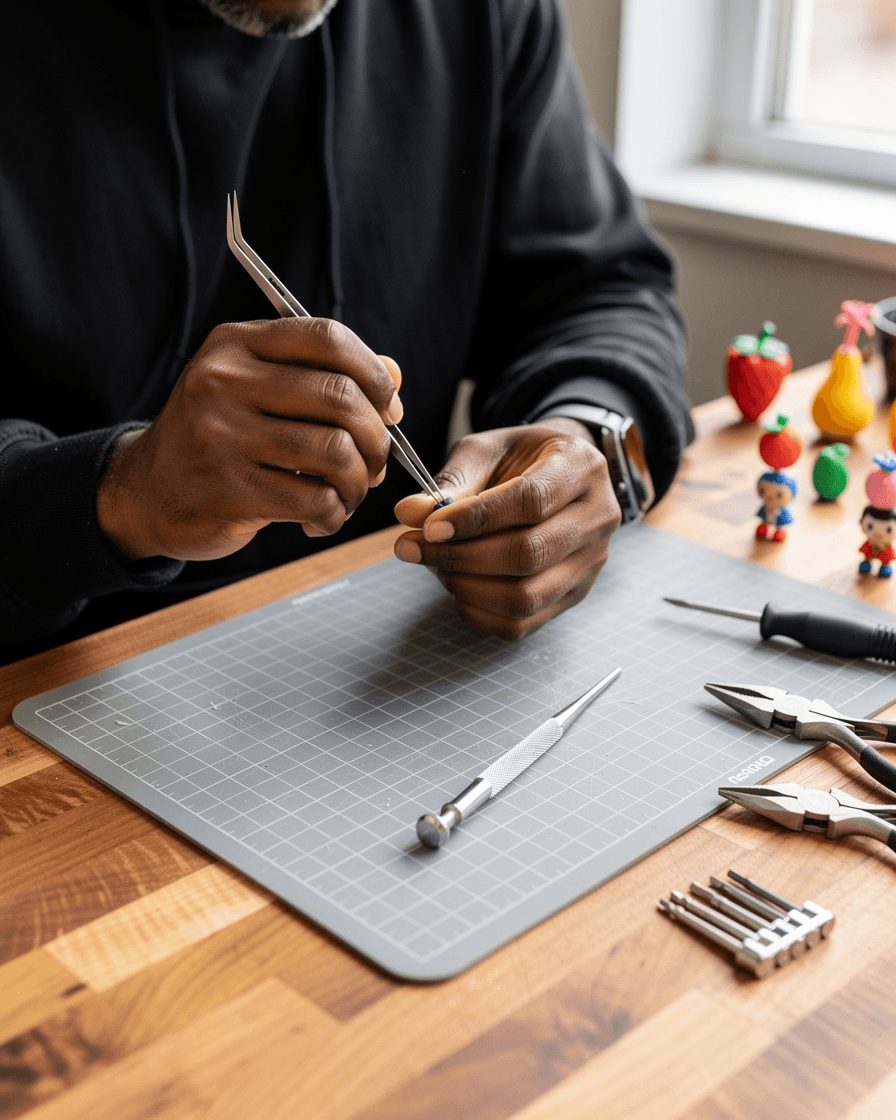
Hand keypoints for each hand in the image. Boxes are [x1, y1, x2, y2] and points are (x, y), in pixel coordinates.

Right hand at [97, 318, 402, 560]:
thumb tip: (393, 378)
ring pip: (335, 452)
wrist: (148, 491)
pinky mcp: (227, 490)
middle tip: (375, 462)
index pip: (326, 338)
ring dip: (358, 482)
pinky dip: (333, 515)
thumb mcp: (259, 389)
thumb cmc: (219, 437)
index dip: (373, 373)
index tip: (387, 406)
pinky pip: (315, 500)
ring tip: (348, 494)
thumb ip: (324, 375)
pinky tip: (320, 519)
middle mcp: (223, 381)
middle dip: (377, 437)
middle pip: (340, 397)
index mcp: (236, 344)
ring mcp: (221, 436)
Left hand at [393, 419, 620, 637]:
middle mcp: (598, 517)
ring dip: (468, 588)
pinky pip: (525, 623)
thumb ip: (452, 482)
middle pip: (529, 554)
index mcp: (581, 467)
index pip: (531, 501)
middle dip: (462, 557)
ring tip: (437, 566)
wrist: (557, 475)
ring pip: (526, 597)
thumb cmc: (520, 459)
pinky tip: (458, 589)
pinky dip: (481, 613)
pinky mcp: (575, 594)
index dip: (476, 519)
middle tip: (416, 548)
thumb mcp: (486, 452)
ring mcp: (591, 562)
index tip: (429, 526)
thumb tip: (409, 514)